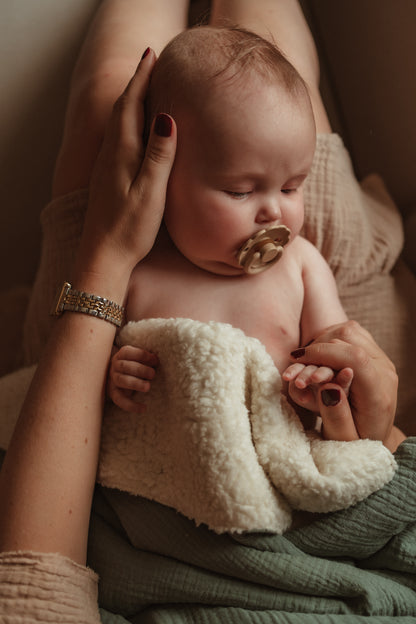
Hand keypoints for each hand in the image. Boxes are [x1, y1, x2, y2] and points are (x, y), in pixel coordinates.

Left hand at [74, 48, 176, 291]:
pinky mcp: (110, 178)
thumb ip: (159, 155)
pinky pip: (120, 138)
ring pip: (120, 123)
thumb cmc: (129, 228)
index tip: (152, 55)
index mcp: (121, 153)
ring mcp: (108, 166)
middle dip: (137, 84)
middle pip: (122, 109)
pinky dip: (130, 122)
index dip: (141, 78)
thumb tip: (166, 117)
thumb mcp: (150, 191)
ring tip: (148, 88)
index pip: (131, 105)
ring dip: (133, 101)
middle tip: (152, 63)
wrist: (104, 255)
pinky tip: (138, 129)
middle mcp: (111, 154)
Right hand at [108, 345, 158, 412]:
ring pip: (121, 381)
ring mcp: (113, 380)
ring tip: (148, 387)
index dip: (141, 355)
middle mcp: (115, 366)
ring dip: (135, 383)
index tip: (155, 360)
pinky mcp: (113, 393)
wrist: (117, 376)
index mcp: (122, 355)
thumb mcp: (139, 358)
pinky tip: (143, 408)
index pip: (128, 352)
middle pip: (125, 366)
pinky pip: (120, 400)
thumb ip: (147, 358)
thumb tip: (156, 359)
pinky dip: (131, 405)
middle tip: (153, 374)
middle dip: (140, 370)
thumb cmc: (135, 364)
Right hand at [289, 321, 404, 451]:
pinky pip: (349, 333)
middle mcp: (384, 371)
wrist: (372, 435)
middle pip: (348, 339)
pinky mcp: (374, 352)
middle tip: (295, 365)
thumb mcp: (342, 438)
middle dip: (316, 348)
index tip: (296, 360)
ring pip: (348, 331)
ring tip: (306, 361)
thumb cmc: (354, 440)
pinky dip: (329, 339)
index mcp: (378, 393)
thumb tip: (327, 386)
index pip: (354, 357)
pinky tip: (318, 355)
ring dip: (322, 341)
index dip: (321, 353)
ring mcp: (381, 358)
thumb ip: (335, 415)